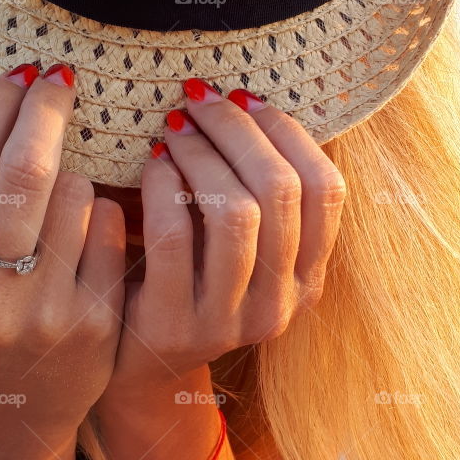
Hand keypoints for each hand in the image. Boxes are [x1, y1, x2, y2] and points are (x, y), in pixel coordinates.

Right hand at [0, 63, 125, 431]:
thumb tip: (8, 88)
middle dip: (45, 111)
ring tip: (63, 199)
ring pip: (77, 193)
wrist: (20, 409)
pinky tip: (90, 230)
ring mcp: (44, 317)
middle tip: (60, 77)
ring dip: (77, 175)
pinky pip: (109, 227)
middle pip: (23, 174)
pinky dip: (103, 212)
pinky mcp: (97, 326)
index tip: (17, 72)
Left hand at [107, 79, 346, 394]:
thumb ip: (258, 193)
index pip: (325, 190)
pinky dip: (163, 186)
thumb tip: (254, 99)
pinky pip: (176, 237)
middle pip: (278, 191)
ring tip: (172, 128)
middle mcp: (279, 304)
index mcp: (307, 278)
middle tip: (197, 98)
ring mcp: (228, 320)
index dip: (288, 132)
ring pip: (234, 212)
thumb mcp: (239, 246)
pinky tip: (151, 165)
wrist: (134, 364)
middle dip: (237, 129)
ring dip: (201, 154)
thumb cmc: (186, 278)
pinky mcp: (174, 324)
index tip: (246, 95)